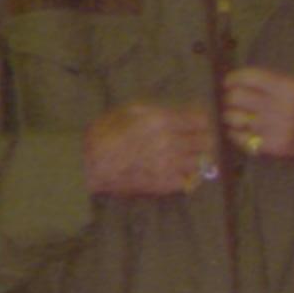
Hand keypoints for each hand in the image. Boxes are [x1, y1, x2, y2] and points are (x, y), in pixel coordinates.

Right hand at [84, 102, 217, 197]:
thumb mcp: (130, 110)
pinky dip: (189, 175)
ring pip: (201, 160)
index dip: (203, 121)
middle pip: (207, 140)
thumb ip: (159, 109)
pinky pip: (190, 179)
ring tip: (189, 155)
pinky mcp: (164, 184)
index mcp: (161, 120)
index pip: (201, 119)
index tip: (199, 123)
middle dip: (204, 138)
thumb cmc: (105, 133)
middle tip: (197, 140)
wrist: (87, 165)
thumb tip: (184, 111)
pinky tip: (180, 171)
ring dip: (198, 157)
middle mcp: (169, 142)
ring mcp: (168, 165)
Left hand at [221, 69, 293, 165]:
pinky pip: (239, 138)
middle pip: (236, 97)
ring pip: (234, 118)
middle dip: (230, 97)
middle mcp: (282, 107)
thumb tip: (238, 80)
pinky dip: (235, 133)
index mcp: (291, 88)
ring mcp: (276, 129)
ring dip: (231, 115)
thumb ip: (273, 82)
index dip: (233, 78)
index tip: (229, 82)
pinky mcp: (272, 147)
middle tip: (232, 99)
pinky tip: (242, 130)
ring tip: (236, 115)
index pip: (249, 77)